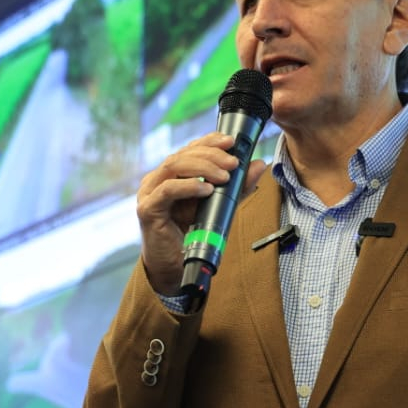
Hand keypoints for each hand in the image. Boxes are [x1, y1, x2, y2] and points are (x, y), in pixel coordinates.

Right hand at [136, 132, 268, 295]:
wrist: (175, 266)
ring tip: (224, 177)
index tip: (232, 141)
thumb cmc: (191, 234)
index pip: (190, 148)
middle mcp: (158, 179)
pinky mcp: (148, 209)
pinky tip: (206, 189)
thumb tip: (258, 164)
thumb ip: (237, 186)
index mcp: (172, 174)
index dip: (209, 140)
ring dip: (202, 167)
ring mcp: (150, 192)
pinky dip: (188, 186)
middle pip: (182, 154)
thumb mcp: (218, 206)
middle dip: (211, 155)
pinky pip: (167, 190)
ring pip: (174, 166)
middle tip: (233, 163)